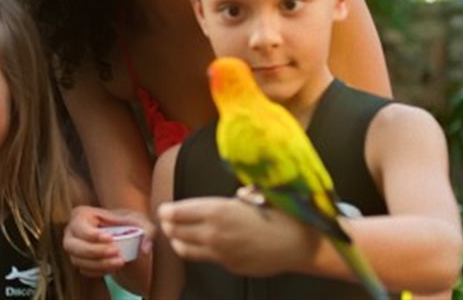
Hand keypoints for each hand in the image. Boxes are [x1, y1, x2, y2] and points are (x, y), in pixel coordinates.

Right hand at [63, 205, 154, 276]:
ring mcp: (73, 247)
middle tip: (116, 252)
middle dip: (94, 252)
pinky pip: (83, 270)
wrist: (126, 236)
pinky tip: (113, 267)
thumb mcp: (140, 221)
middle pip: (72, 245)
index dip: (93, 235)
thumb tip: (145, 249)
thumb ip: (147, 231)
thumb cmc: (129, 223)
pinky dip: (97, 271)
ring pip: (77, 260)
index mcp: (82, 214)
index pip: (80, 226)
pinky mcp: (78, 260)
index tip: (111, 239)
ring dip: (98, 264)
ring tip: (119, 262)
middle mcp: (72, 230)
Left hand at [157, 196, 318, 275]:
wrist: (298, 244)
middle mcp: (214, 232)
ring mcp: (220, 252)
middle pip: (177, 230)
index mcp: (217, 210)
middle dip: (169, 225)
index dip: (168, 211)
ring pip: (186, 248)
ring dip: (178, 240)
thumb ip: (237, 197)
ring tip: (175, 235)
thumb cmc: (279, 214)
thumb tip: (237, 195)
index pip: (179, 212)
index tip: (163, 209)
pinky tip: (200, 245)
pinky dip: (199, 251)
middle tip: (166, 220)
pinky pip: (206, 258)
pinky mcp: (228, 266)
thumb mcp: (254, 196)